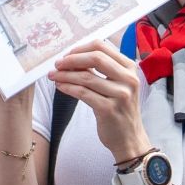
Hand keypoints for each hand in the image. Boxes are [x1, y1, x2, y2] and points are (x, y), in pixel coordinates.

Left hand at [48, 41, 148, 163]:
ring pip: (86, 77)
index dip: (81, 48)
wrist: (129, 138)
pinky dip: (68, 88)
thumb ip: (102, 69)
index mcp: (130, 68)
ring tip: (54, 76)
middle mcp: (128, 79)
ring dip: (65, 75)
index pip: (102, 46)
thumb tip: (73, 57)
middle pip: (95, 58)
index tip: (67, 55)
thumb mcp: (118, 84)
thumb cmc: (120, 109)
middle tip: (57, 64)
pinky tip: (60, 87)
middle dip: (72, 59)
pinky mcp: (109, 109)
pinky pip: (83, 93)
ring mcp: (120, 94)